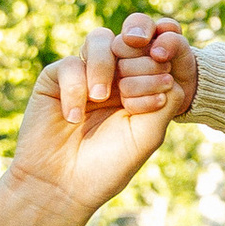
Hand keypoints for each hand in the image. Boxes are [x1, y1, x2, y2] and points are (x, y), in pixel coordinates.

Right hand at [0, 13, 200, 225]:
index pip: (156, 52)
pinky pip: (70, 64)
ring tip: (102, 97)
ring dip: (106, 65)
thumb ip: (166, 98)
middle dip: (137, 60)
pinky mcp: (55, 79)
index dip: (161, 58)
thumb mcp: (148, 132)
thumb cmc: (108, 164)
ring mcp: (85, 74)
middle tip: (128, 95)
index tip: (159, 89)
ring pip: (101, 40)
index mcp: (141, 87)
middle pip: (130, 40)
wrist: (62, 186)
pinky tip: (74, 117)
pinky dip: (75, 88)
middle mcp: (114, 76)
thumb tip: (169, 69)